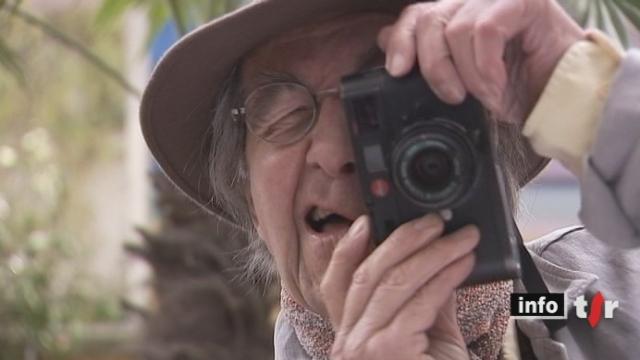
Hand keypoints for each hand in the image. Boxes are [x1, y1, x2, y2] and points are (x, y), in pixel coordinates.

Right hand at [321, 214, 478, 358]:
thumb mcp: (430, 339)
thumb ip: (429, 303)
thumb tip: (439, 263)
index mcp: (350, 338)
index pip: (336, 284)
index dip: (347, 249)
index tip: (364, 222)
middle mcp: (346, 342)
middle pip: (368, 274)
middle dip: (403, 240)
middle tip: (436, 222)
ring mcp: (362, 348)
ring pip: (392, 282)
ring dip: (432, 253)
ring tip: (460, 238)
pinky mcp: (385, 352)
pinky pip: (417, 303)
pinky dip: (444, 277)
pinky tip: (463, 264)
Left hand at [378, 0, 585, 121]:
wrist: (563, 99)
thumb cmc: (517, 89)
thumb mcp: (462, 81)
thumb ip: (428, 57)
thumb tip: (384, 40)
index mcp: (459, 15)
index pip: (417, 14)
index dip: (401, 40)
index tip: (397, 71)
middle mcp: (476, 0)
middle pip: (429, 18)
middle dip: (433, 64)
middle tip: (450, 95)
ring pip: (457, 28)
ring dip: (468, 74)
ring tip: (485, 95)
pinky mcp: (524, 0)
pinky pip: (485, 31)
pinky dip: (486, 68)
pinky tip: (497, 87)